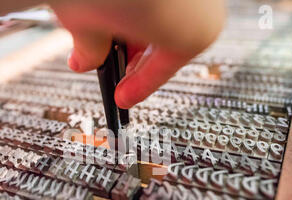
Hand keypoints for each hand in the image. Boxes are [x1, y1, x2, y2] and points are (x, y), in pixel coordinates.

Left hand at [49, 0, 225, 107]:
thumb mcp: (87, 25)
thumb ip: (90, 50)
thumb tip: (86, 57)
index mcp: (193, 35)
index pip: (157, 74)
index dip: (134, 90)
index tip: (121, 98)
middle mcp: (204, 6)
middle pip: (163, 41)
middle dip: (130, 55)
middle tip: (106, 63)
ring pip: (164, 14)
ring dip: (134, 25)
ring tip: (104, 29)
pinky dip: (141, 3)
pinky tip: (118, 3)